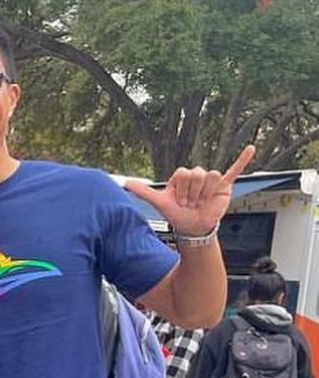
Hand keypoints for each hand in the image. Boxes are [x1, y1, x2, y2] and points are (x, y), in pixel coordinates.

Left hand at [125, 145, 254, 236]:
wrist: (194, 228)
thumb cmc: (177, 215)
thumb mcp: (160, 203)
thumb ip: (144, 192)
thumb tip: (126, 184)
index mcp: (183, 176)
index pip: (184, 173)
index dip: (182, 190)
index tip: (180, 201)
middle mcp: (197, 176)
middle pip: (197, 174)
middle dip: (193, 193)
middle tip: (192, 203)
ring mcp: (211, 181)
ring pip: (212, 176)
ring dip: (205, 194)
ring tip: (202, 202)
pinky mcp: (225, 186)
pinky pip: (235, 170)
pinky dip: (243, 160)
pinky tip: (251, 149)